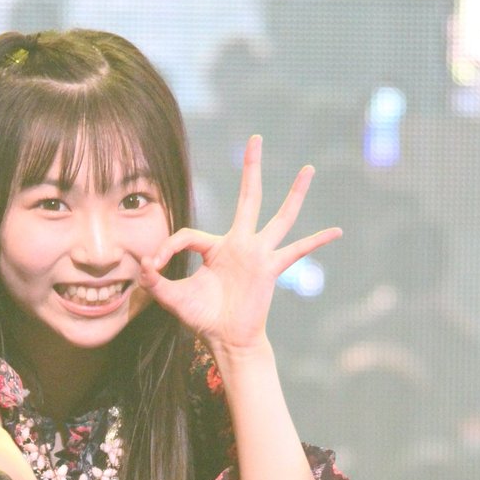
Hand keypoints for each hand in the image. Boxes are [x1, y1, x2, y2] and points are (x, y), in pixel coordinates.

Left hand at [138, 135, 341, 354]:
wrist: (226, 339)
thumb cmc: (202, 318)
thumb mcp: (174, 298)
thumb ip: (156, 282)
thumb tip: (143, 266)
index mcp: (214, 248)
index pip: (188, 235)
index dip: (166, 248)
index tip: (154, 266)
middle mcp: (239, 244)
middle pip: (247, 198)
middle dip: (251, 169)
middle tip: (255, 139)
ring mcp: (258, 254)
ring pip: (279, 217)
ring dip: (294, 194)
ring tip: (308, 169)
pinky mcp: (270, 269)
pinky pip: (296, 252)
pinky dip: (316, 241)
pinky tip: (336, 231)